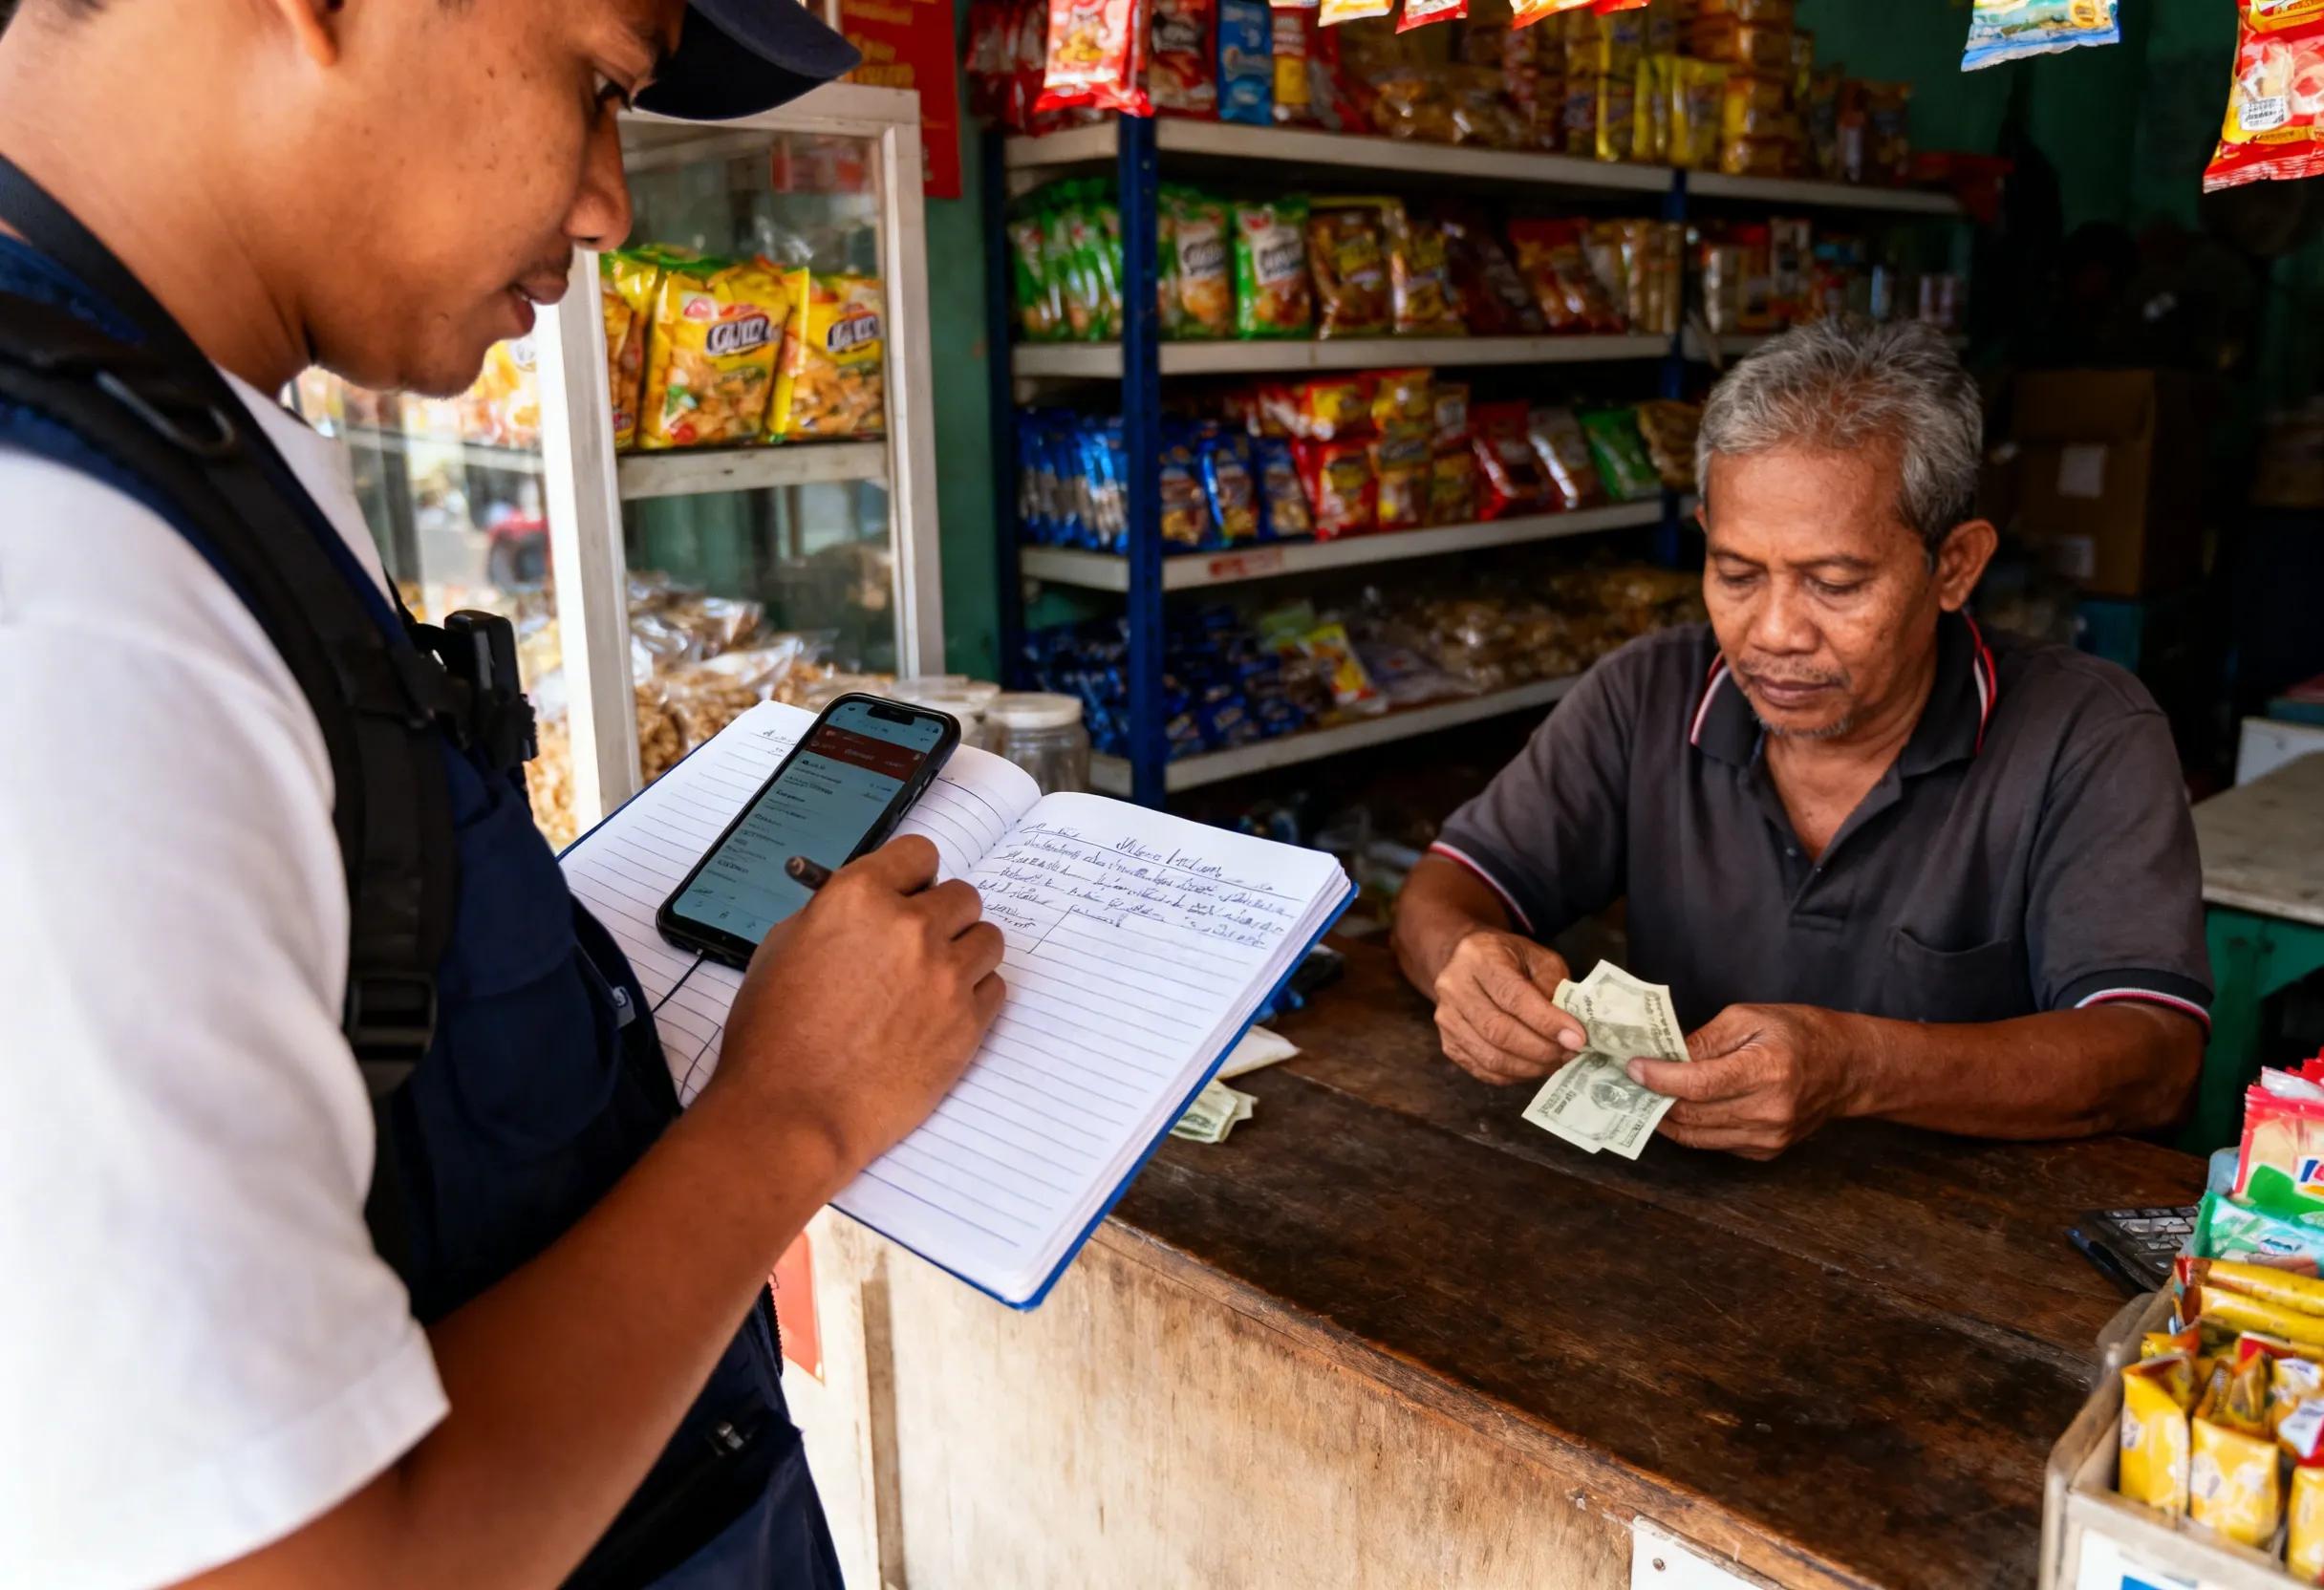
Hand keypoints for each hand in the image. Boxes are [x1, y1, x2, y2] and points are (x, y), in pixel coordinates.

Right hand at [711, 836, 1005, 1185]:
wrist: (791, 1112)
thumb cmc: (774, 1037)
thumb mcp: (783, 947)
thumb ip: (836, 915)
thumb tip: (871, 908)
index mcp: (858, 897)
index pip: (918, 854)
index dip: (911, 876)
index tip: (909, 892)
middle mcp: (910, 927)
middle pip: (962, 896)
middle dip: (941, 916)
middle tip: (918, 945)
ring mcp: (945, 976)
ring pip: (987, 938)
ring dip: (964, 952)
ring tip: (932, 982)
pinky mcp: (968, 1023)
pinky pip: (994, 987)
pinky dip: (973, 995)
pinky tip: (940, 1014)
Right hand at [1428, 928, 1586, 1083]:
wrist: (1468, 964)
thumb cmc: (1510, 960)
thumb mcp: (1538, 958)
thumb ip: (1554, 986)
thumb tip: (1568, 1029)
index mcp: (1478, 957)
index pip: (1513, 996)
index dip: (1546, 1022)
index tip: (1576, 1038)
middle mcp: (1454, 987)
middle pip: (1498, 1030)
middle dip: (1540, 1049)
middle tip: (1569, 1054)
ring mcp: (1446, 1018)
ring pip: (1490, 1056)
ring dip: (1530, 1066)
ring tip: (1556, 1062)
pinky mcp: (1448, 1043)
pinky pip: (1483, 1070)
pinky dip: (1514, 1076)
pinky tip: (1535, 1067)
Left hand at [1625, 1003, 1860, 1159]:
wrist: (1848, 1068)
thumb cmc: (1800, 1033)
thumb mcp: (1750, 1018)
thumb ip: (1704, 1040)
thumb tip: (1663, 1056)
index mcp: (1766, 1071)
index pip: (1697, 1084)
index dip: (1658, 1078)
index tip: (1632, 1066)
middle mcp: (1768, 1111)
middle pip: (1691, 1114)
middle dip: (1653, 1098)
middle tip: (1630, 1081)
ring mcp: (1769, 1137)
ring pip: (1696, 1136)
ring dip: (1666, 1117)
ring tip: (1646, 1095)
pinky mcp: (1766, 1152)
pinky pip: (1714, 1143)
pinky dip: (1692, 1127)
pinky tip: (1681, 1107)